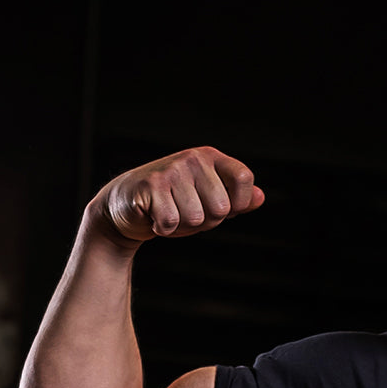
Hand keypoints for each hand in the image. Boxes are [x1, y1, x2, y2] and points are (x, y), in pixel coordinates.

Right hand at [88, 147, 264, 248]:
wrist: (126, 206)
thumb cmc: (175, 203)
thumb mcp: (209, 199)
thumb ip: (237, 199)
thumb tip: (260, 197)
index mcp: (210, 158)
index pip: (244, 179)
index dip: (238, 204)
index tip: (221, 209)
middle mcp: (193, 158)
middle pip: (222, 208)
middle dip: (206, 221)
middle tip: (186, 211)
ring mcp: (171, 170)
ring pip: (197, 218)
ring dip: (183, 226)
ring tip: (170, 212)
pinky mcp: (151, 185)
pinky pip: (172, 222)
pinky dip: (164, 229)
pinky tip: (155, 217)